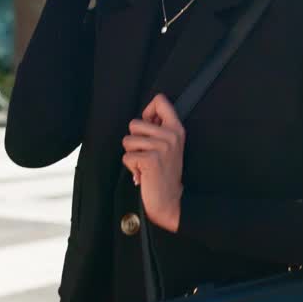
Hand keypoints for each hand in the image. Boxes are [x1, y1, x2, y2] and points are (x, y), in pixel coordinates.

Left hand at [122, 94, 184, 232]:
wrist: (168, 200)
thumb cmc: (164, 172)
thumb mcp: (168, 145)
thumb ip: (158, 127)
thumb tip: (146, 114)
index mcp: (176, 128)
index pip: (160, 100)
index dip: (147, 111)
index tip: (149, 127)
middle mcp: (171, 135)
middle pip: (134, 123)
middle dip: (134, 141)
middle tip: (147, 155)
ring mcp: (161, 147)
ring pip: (127, 140)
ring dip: (132, 154)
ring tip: (145, 164)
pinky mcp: (150, 159)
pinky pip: (126, 156)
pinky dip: (130, 167)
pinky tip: (142, 174)